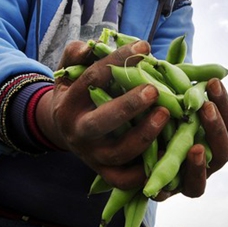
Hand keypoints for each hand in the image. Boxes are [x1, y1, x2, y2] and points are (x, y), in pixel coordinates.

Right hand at [35, 39, 169, 189]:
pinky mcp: (104, 173)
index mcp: (70, 102)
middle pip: (100, 123)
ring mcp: (91, 155)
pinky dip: (144, 172)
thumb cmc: (76, 92)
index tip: (144, 47)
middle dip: (128, 106)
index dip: (118, 61)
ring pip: (118, 152)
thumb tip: (89, 47)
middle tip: (154, 90)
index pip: (93, 79)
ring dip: (144, 136)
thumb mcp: (69, 72)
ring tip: (166, 115)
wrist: (61, 129)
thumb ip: (76, 55)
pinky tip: (166, 152)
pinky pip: (124, 179)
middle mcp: (78, 131)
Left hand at [152, 77, 227, 200]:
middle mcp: (204, 165)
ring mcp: (184, 182)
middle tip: (206, 108)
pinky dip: (161, 188)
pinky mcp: (160, 192)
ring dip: (198, 165)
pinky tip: (157, 173)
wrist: (127, 142)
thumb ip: (201, 100)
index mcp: (214, 142)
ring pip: (200, 183)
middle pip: (222, 155)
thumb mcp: (181, 106)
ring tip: (195, 148)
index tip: (213, 83)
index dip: (224, 106)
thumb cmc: (163, 117)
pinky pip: (166, 195)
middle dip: (216, 131)